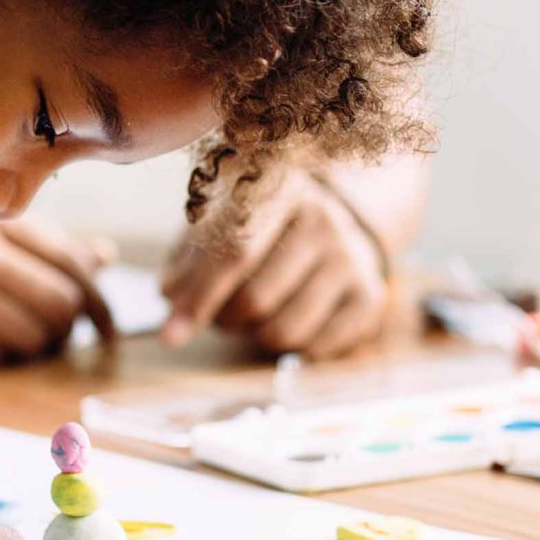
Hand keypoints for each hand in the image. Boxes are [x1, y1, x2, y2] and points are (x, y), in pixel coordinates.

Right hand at [0, 211, 115, 366]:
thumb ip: (34, 242)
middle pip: (60, 304)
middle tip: (53, 339)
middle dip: (66, 331)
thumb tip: (104, 258)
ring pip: (33, 338)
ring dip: (33, 350)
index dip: (97, 301)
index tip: (104, 326)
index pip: (71, 261)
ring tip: (12, 341)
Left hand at [160, 172, 387, 358]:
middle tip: (220, 315)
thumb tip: (169, 296)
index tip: (169, 334)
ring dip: (254, 337)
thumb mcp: (221, 222)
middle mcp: (321, 219)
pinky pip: (316, 348)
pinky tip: (287, 321)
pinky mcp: (369, 294)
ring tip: (252, 318)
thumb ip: (190, 257)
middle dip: (225, 321)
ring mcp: (350, 256)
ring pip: (284, 330)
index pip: (233, 252)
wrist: (335, 221)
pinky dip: (290, 350)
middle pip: (256, 299)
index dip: (198, 298)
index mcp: (278, 189)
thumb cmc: (260, 225)